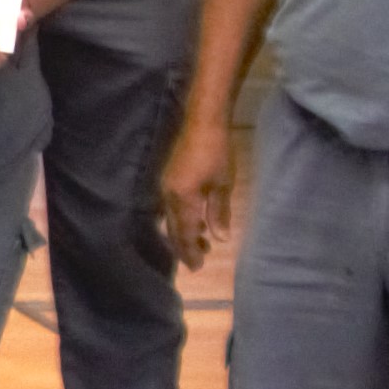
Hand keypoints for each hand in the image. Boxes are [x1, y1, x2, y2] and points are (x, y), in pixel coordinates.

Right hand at [158, 120, 235, 268]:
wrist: (202, 122)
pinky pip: (172, 207)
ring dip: (184, 233)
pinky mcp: (168, 178)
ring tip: (202, 242)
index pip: (184, 233)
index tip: (198, 267)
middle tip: (198, 261)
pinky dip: (182, 219)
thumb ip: (219, 213)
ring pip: (172, 218)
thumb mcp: (222, 185)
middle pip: (174, 229)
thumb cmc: (217, 153)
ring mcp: (166, 186)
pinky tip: (196, 219)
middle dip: (185, 246)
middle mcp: (168, 195)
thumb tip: (219, 239)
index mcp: (182, 199)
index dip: (190, 252)